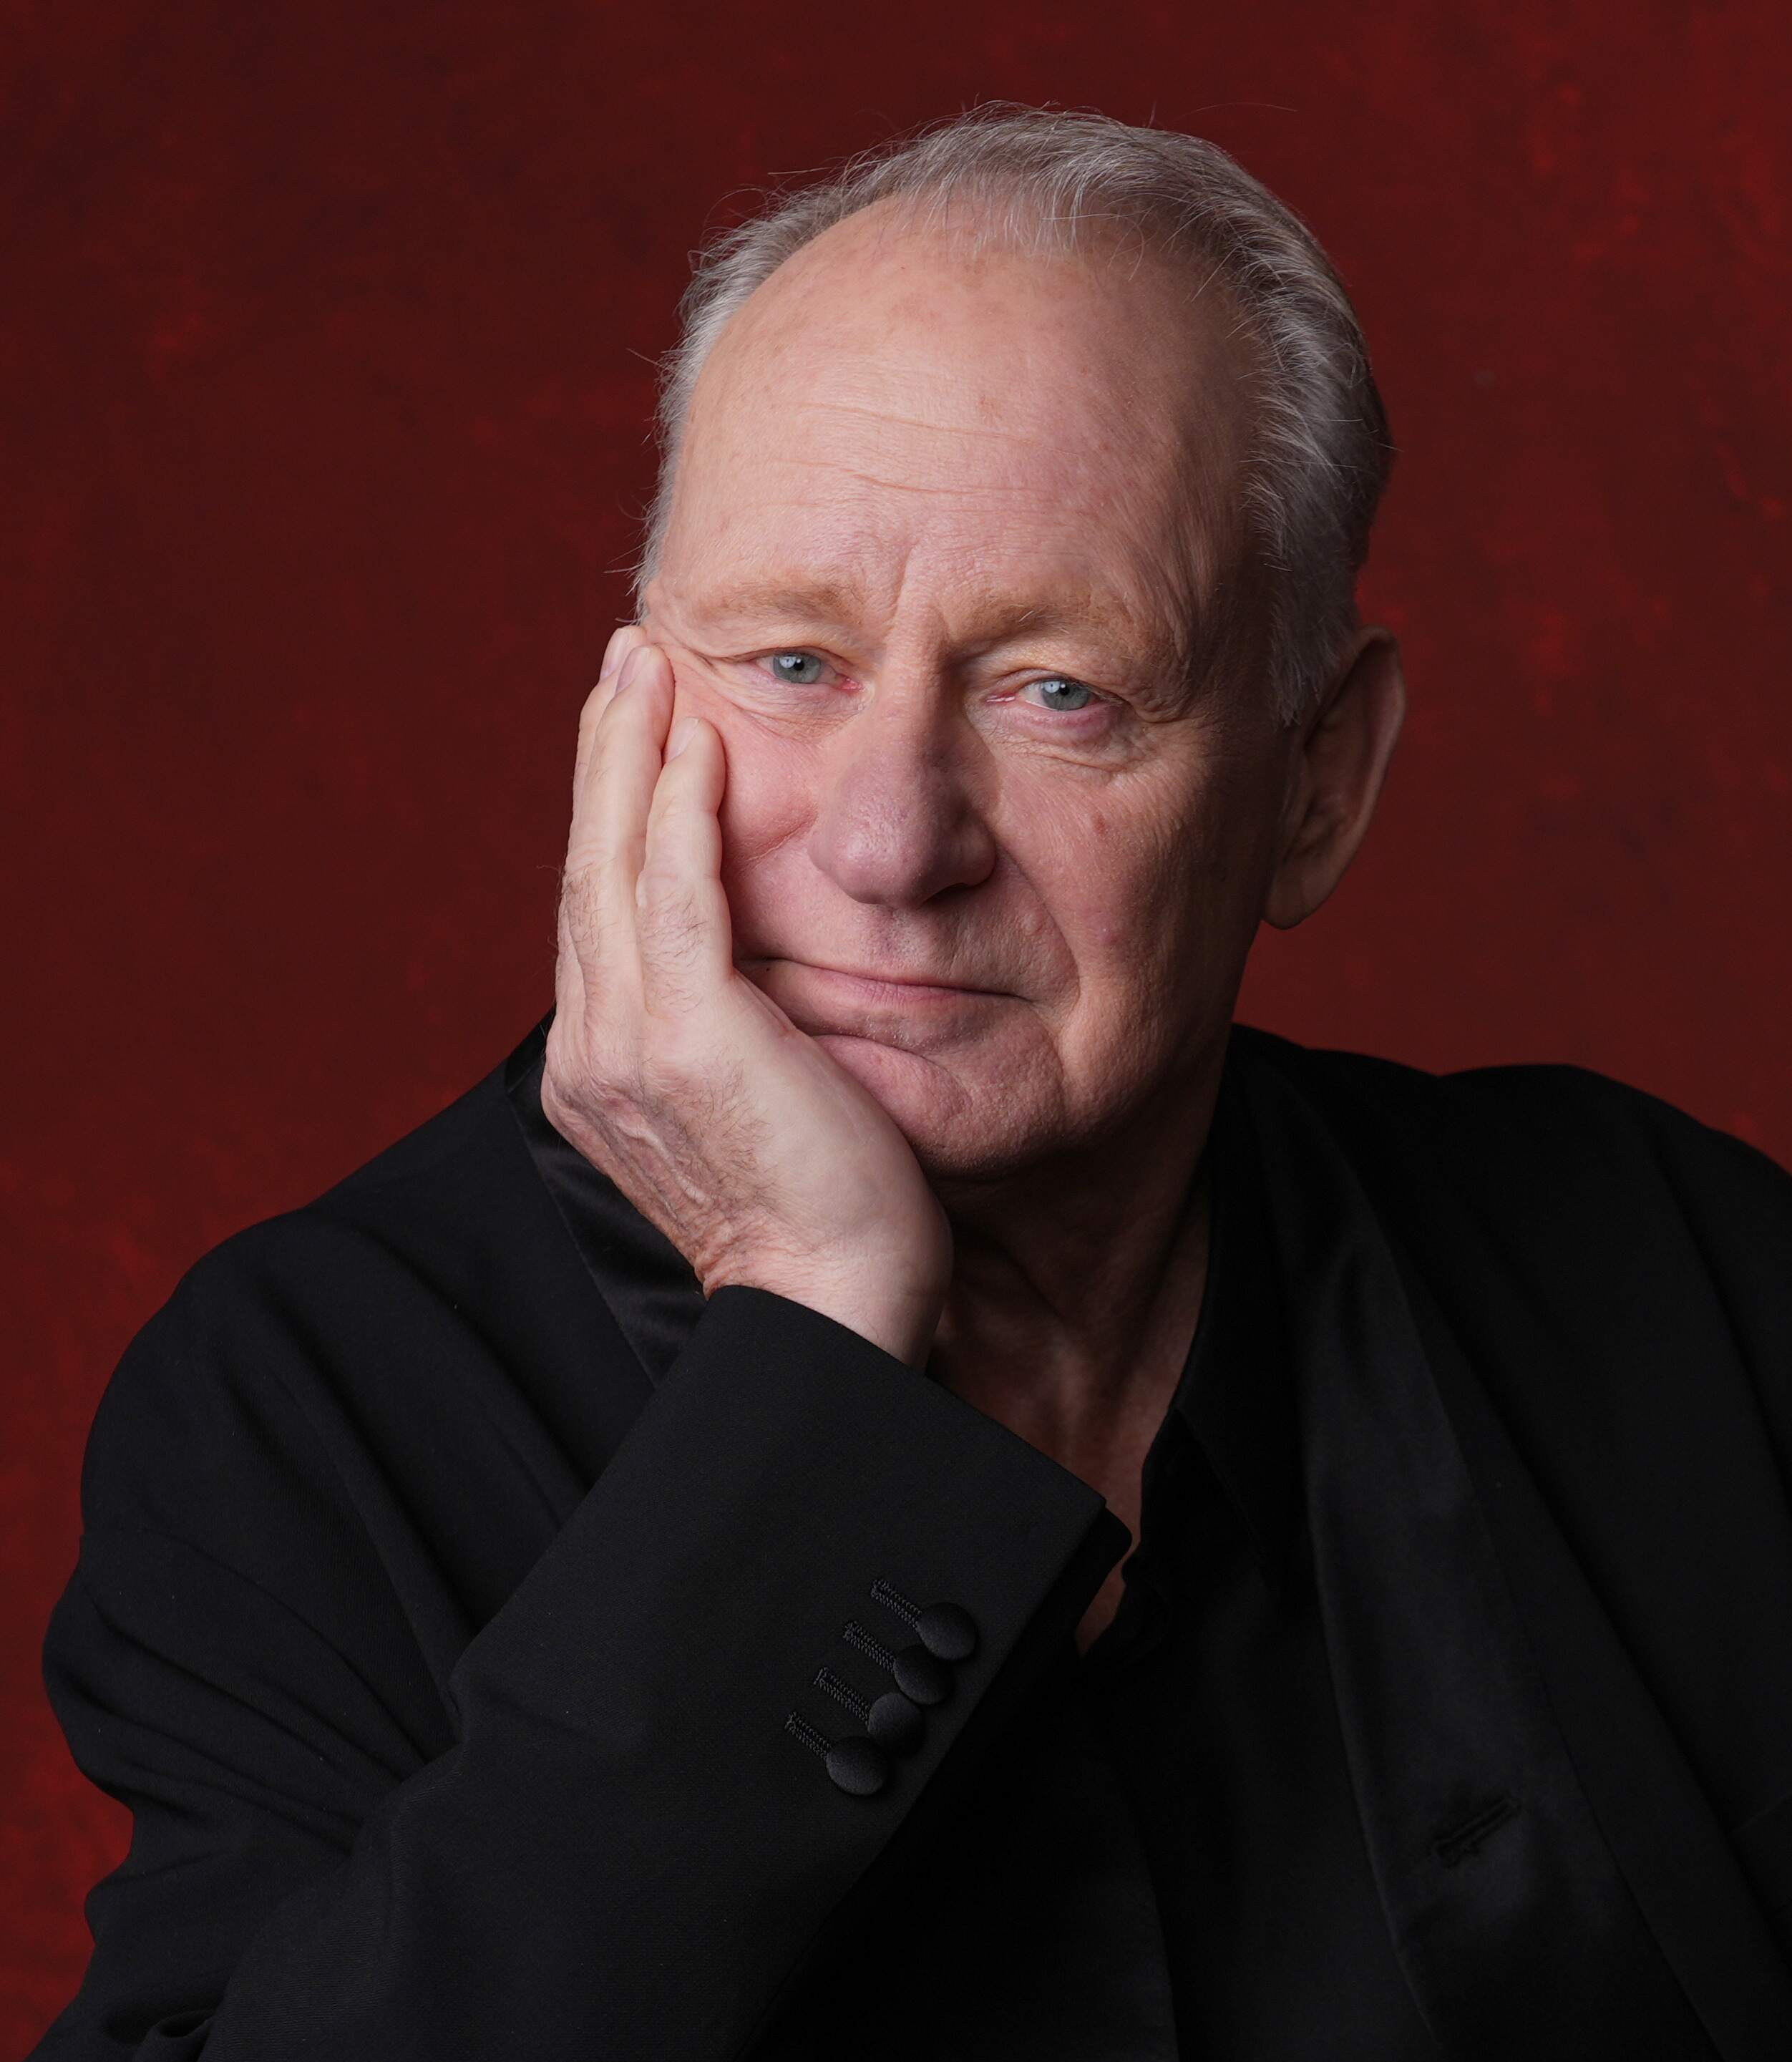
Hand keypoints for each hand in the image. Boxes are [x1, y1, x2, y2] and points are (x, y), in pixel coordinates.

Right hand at [541, 625, 952, 1365]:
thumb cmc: (820, 1213)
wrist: (834, 1302)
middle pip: (587, 867)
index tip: (633, 729)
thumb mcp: (753, 1105)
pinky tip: (694, 742)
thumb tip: (748, 970)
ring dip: (629, 751)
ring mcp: (626, 1044)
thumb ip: (722, 1030)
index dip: (610, 809)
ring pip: (613, 863)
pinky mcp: (685, 1039)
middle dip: (603, 754)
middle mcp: (592, 1049)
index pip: (600, 908)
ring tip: (646, 663)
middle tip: (625, 658)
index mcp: (600, 1067)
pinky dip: (676, 811)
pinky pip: (674, 895)